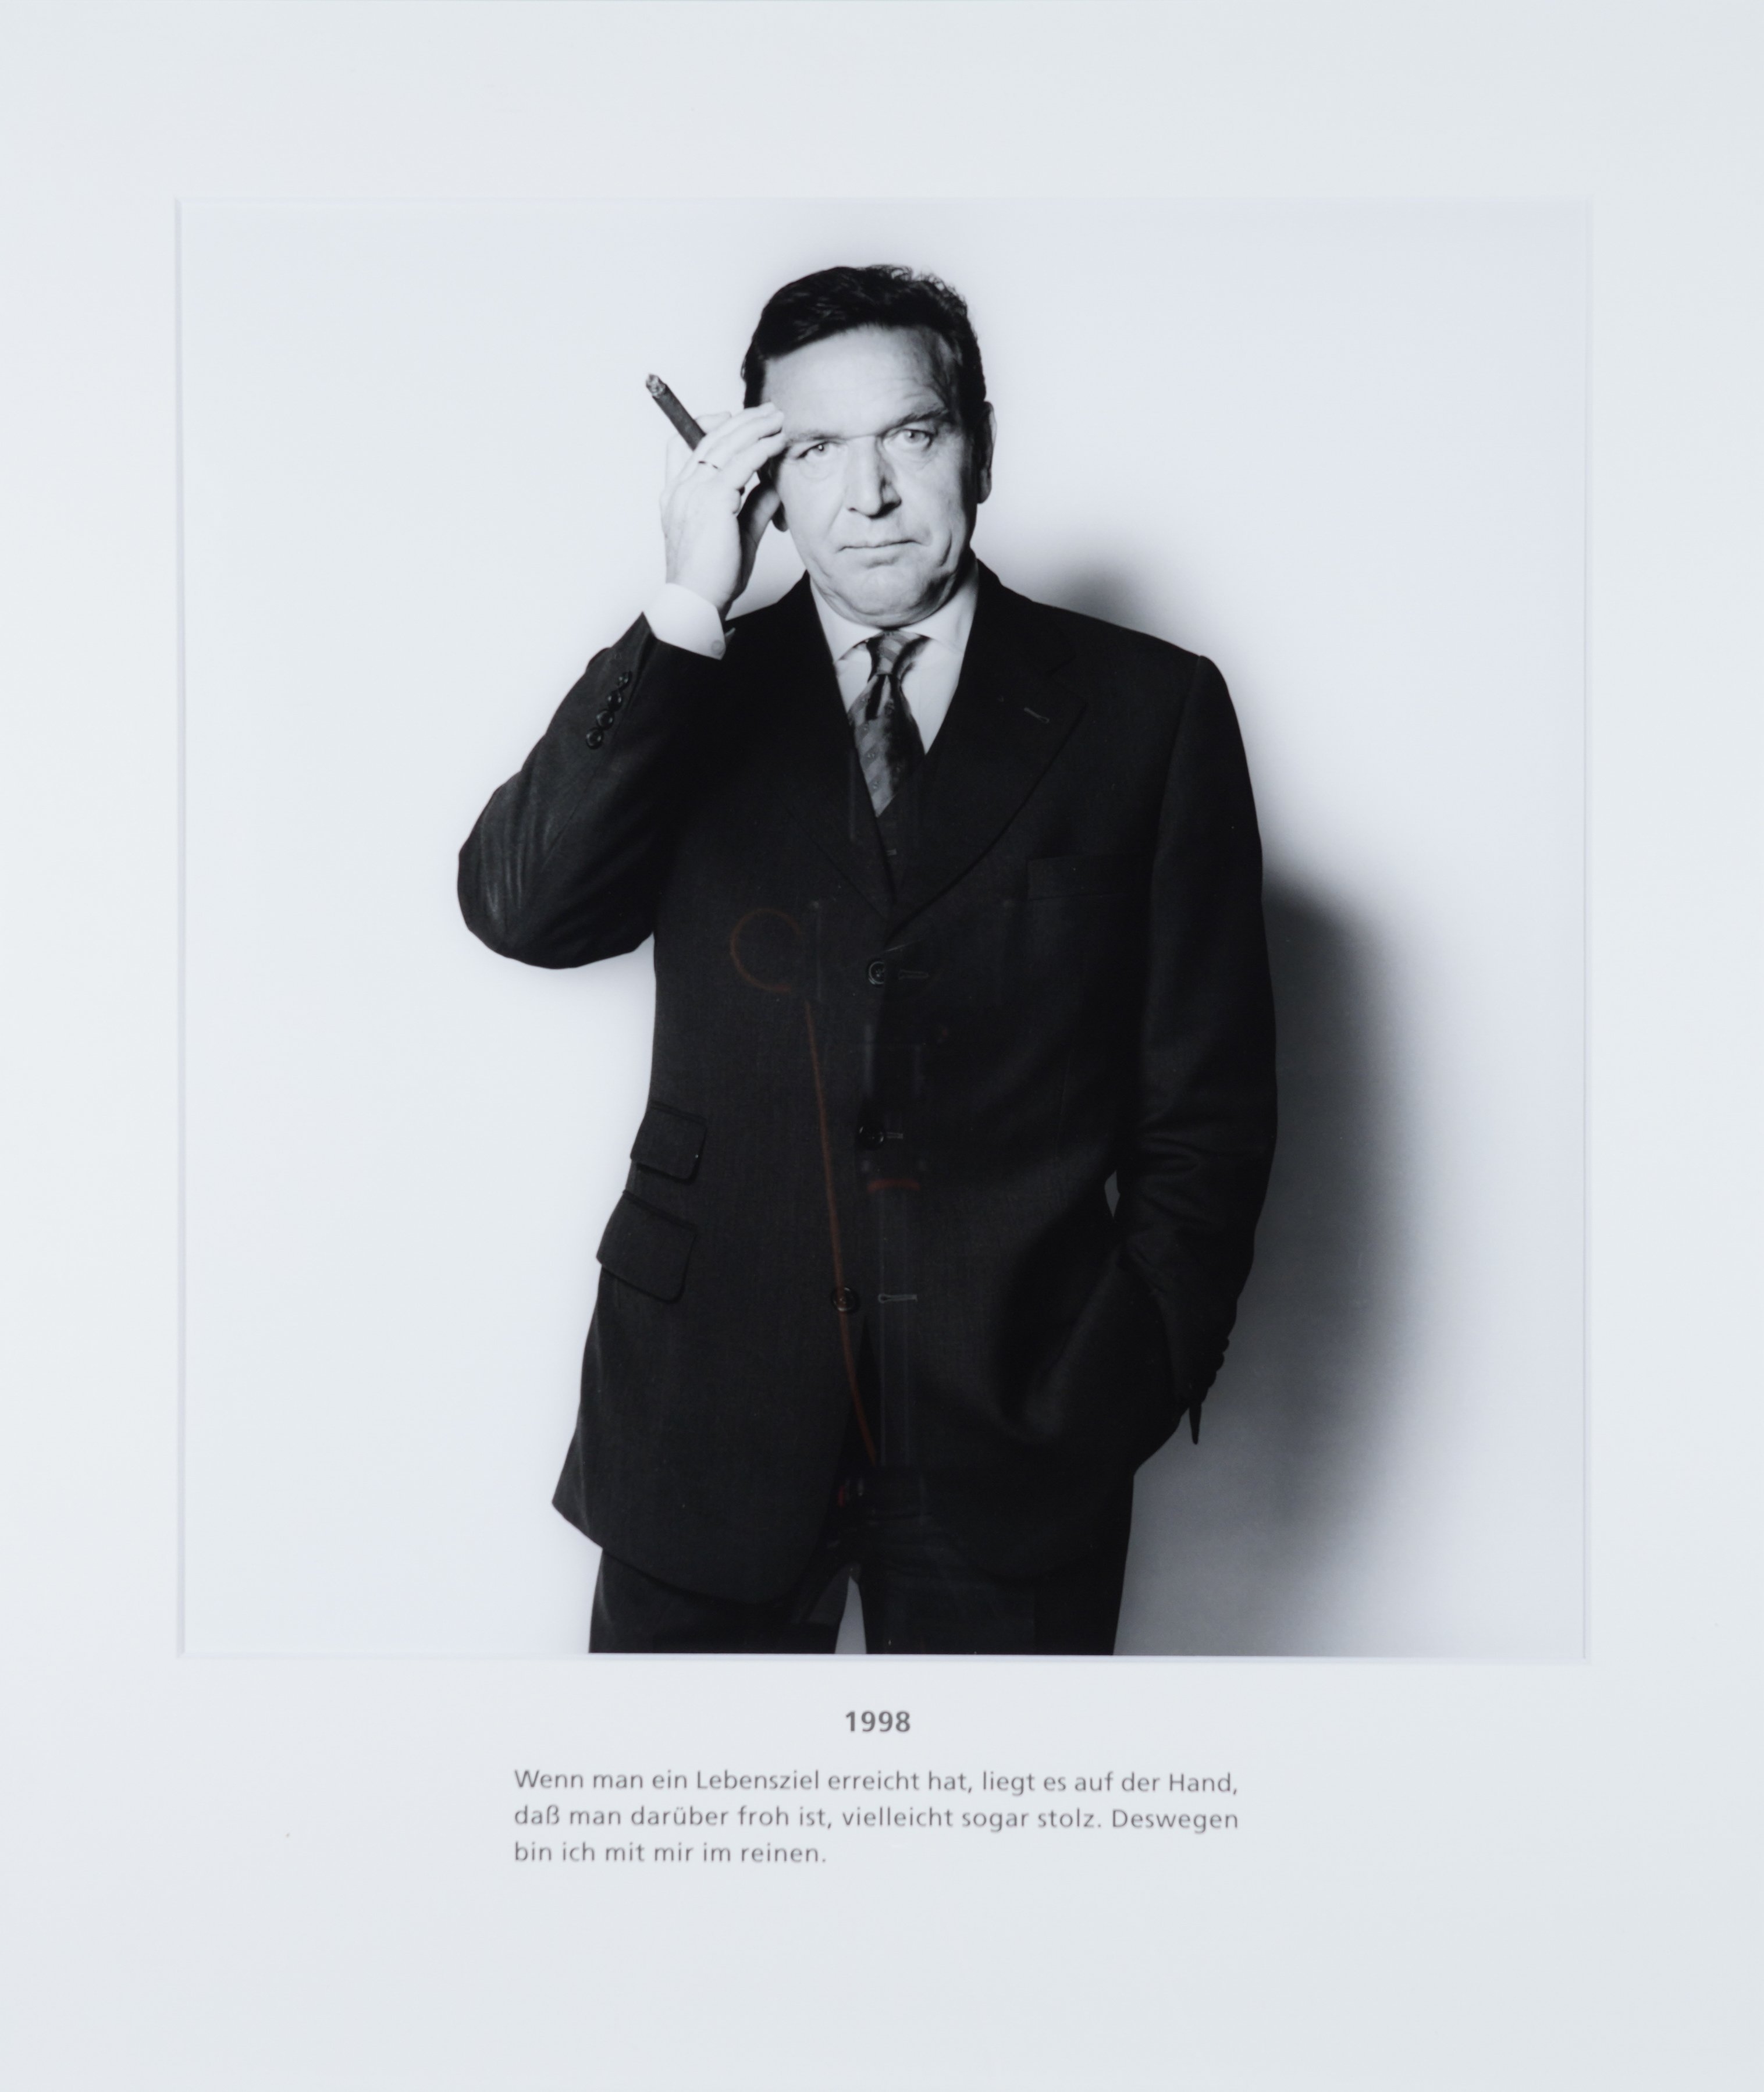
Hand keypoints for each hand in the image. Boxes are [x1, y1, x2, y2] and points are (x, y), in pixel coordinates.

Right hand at [659, 405, 787, 617]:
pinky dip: (761, 448)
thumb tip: (774, 485)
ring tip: (777, 418)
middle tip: (768, 412)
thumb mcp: (739, 534)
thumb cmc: (712, 578)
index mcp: (676, 496)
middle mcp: (680, 488)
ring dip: (755, 426)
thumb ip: (754, 506)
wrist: (697, 601)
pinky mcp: (712, 499)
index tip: (735, 421)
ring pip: (725, 444)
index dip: (709, 426)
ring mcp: (693, 491)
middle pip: (709, 437)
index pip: (683, 446)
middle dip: (741, 420)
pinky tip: (777, 442)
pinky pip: (740, 463)